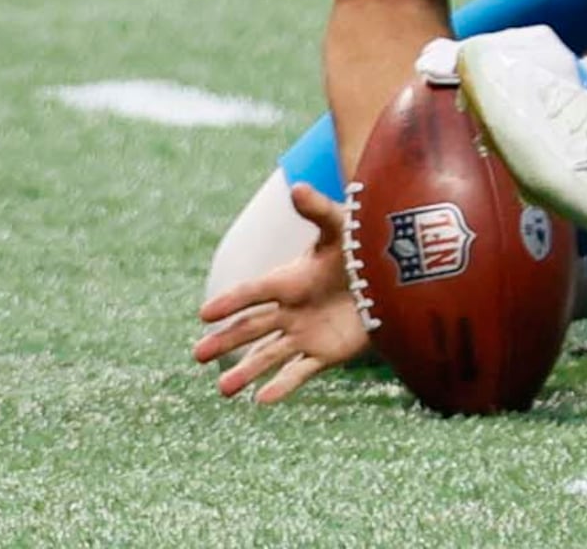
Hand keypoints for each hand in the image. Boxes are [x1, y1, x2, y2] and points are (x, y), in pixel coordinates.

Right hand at [191, 184, 368, 404]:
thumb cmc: (360, 248)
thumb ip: (319, 210)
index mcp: (289, 280)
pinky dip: (282, 386)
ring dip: (246, 371)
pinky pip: (300, 373)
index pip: (254, 292)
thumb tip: (296, 186)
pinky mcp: (325, 355)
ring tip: (223, 390)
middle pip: (251, 328)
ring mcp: (305, 334)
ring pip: (269, 355)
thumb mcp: (341, 227)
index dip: (231, 301)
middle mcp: (290, 310)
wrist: (389, 278)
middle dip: (225, 341)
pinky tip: (261, 400)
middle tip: (197, 354)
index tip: (204, 313)